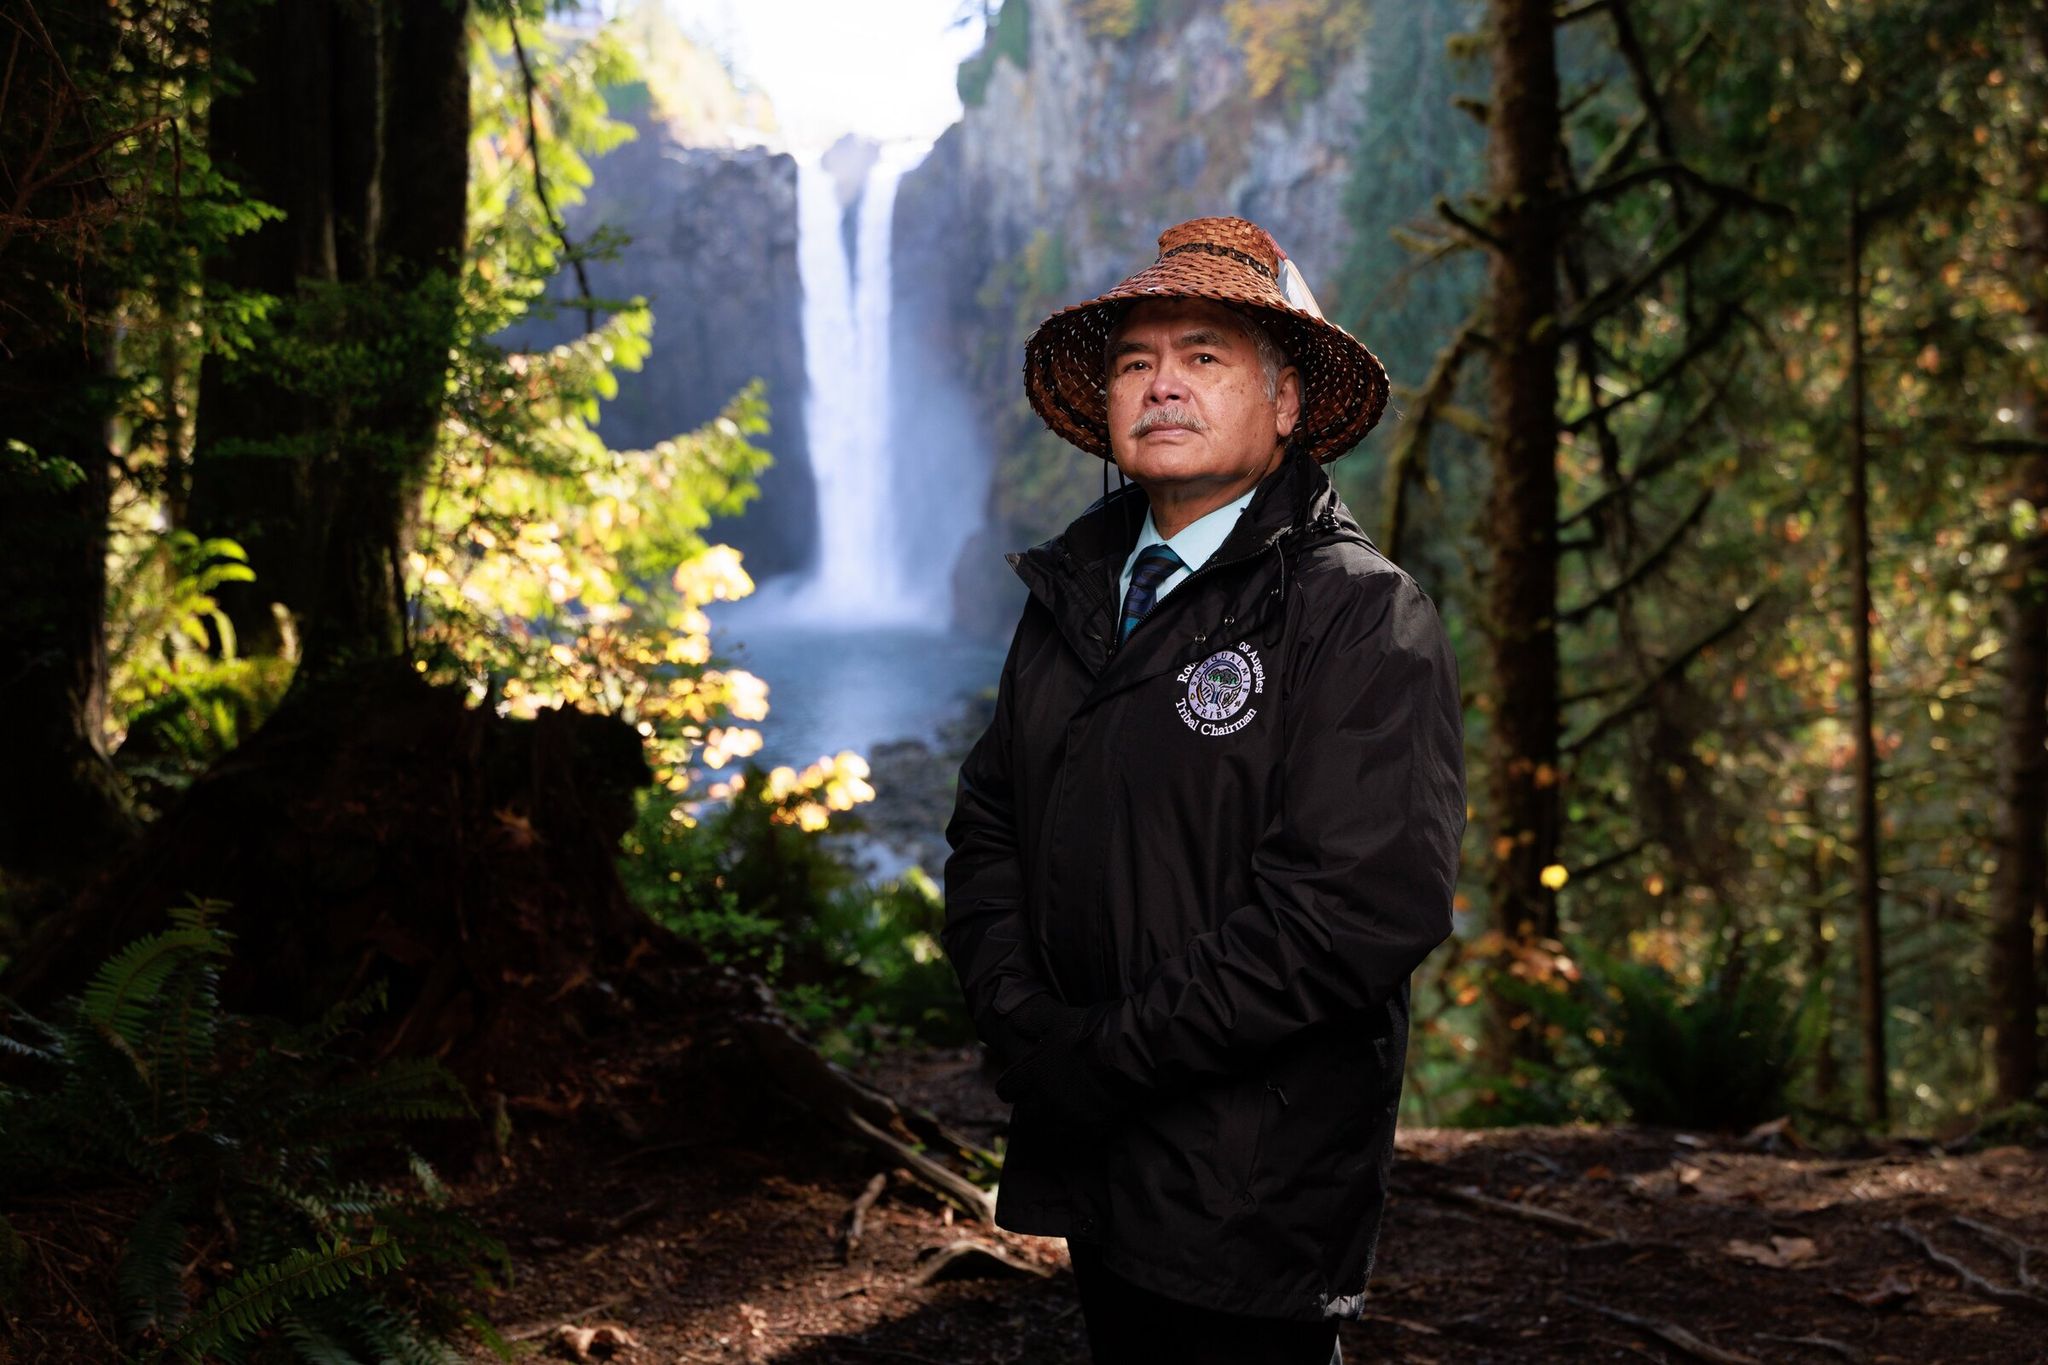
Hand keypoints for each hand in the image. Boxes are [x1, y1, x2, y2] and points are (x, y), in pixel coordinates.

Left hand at [994, 998, 1124, 1136]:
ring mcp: (1067, 1116)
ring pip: (1049, 1127)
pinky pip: (1076, 1133)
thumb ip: (1031, 1020)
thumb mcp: (1055, 1018)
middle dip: (1028, 1106)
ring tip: (1061, 1107)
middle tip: (1037, 1098)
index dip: (1010, 1086)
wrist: (1125, 1053)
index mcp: (1032, 1073)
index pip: (1006, 1088)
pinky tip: (1084, 1112)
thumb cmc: (1090, 1032)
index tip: (1016, 1084)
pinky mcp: (1090, 1127)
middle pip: (1024, 1114)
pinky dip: (1077, 1125)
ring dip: (1051, 1118)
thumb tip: (1010, 1015)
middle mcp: (1045, 1099)